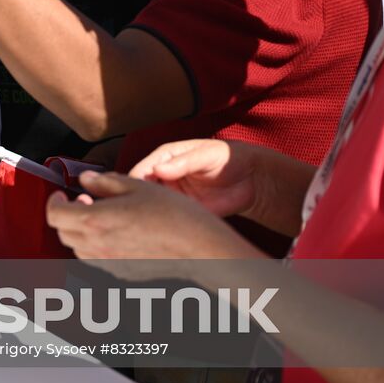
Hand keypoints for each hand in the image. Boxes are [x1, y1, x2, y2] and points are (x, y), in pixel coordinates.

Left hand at [45, 171, 253, 267]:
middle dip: (67, 215)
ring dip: (81, 230)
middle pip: (63, 232)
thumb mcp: (137, 186)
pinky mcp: (122, 272)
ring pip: (78, 248)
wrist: (200, 248)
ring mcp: (109, 262)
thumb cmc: (173, 214)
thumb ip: (105, 182)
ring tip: (103, 215)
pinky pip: (97, 258)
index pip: (55, 215)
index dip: (54, 201)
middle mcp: (97, 246)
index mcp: (96, 221)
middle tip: (85, 200)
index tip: (61, 193)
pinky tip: (118, 232)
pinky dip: (97, 245)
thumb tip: (86, 180)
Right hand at [128, 138, 264, 219]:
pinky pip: (170, 219)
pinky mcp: (184, 211)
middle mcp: (163, 177)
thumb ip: (183, 162)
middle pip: (141, 190)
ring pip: (152, 206)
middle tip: (142, 210)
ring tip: (156, 219)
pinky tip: (170, 227)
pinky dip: (166, 224)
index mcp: (164, 158)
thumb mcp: (206, 155)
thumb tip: (158, 170)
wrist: (250, 179)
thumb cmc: (226, 158)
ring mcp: (172, 195)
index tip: (133, 193)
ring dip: (151, 214)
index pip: (141, 170)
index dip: (135, 181)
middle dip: (139, 200)